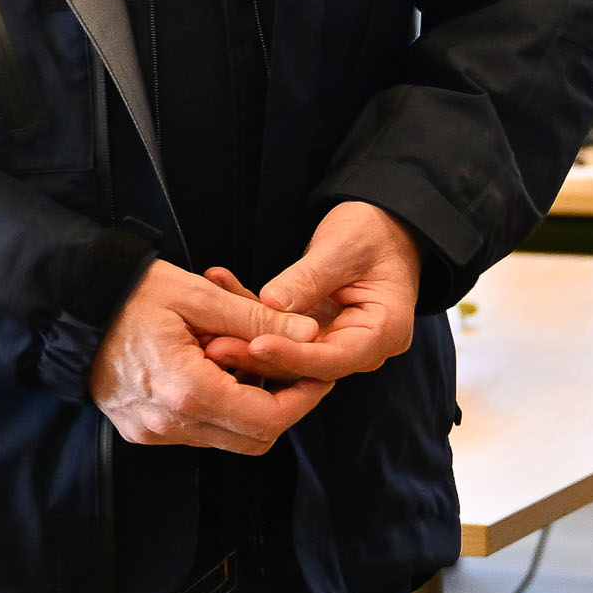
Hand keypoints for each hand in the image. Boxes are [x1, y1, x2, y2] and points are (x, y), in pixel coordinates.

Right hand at [91, 262, 325, 453]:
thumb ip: (256, 322)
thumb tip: (308, 337)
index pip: (268, 419)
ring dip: (247, 406)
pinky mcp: (141, 430)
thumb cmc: (131, 293)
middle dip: (281, 407)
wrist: (68, 304)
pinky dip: (217, 408)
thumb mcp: (199, 295)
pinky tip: (212, 370)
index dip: (303, 400)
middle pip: (252, 439)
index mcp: (188, 390)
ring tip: (244, 361)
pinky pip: (196, 432)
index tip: (318, 373)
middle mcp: (170, 422)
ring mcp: (153, 431)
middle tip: (292, 371)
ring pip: (226, 438)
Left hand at [205, 202, 427, 391]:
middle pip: (308, 365)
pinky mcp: (314, 333)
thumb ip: (308, 278)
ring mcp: (337, 342)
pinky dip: (250, 317)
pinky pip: (280, 333)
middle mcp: (362, 347)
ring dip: (247, 341)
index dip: (293, 356)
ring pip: (288, 354)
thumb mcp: (341, 248)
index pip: (334, 358)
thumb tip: (269, 303)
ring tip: (208, 330)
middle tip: (217, 347)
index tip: (256, 346)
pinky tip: (219, 294)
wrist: (381, 226)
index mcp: (384, 332)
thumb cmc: (371, 231)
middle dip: (261, 356)